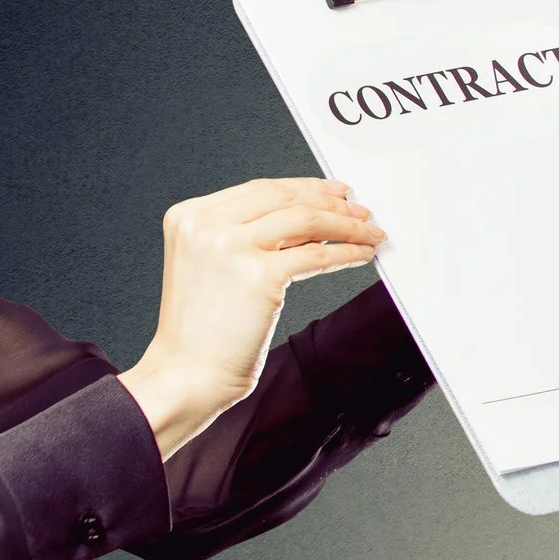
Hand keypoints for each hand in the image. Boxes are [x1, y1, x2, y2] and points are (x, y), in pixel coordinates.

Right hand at [118, 178, 388, 458]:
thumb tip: (306, 221)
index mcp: (190, 216)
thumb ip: (246, 236)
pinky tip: (362, 255)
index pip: (261, 189)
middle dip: (332, 203)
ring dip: (347, 225)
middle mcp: (206, 225)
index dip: (306, 188)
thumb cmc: (203, 329)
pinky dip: (347, 253)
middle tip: (361, 211)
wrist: (188, 371)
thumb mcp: (212, 264)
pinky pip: (317, 256)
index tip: (334, 192)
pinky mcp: (258, 274)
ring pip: (306, 220)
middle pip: (286, 198)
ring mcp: (230, 247)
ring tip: (370, 232)